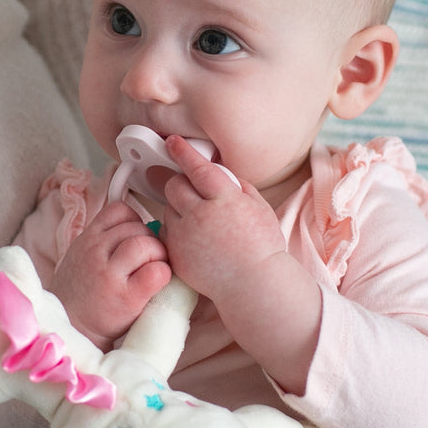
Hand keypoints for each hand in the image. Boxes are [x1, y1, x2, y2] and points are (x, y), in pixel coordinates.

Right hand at [50, 198, 169, 348]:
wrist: (71, 330)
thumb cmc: (82, 294)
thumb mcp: (81, 257)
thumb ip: (103, 240)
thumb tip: (145, 227)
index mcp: (87, 239)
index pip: (120, 210)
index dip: (136, 222)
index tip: (136, 241)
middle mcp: (96, 252)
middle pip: (139, 228)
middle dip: (151, 242)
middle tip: (149, 262)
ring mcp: (110, 274)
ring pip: (148, 245)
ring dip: (159, 257)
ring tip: (151, 273)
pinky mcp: (127, 297)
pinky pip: (157, 272)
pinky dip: (163, 275)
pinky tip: (154, 285)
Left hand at [161, 136, 319, 392]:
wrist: (254, 285)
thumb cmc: (262, 246)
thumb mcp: (259, 208)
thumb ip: (238, 186)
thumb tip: (220, 172)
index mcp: (224, 200)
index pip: (197, 168)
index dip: (183, 152)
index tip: (172, 142)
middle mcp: (200, 215)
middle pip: (174, 185)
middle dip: (180, 183)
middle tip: (192, 190)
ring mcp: (184, 235)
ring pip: (168, 208)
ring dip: (178, 207)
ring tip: (200, 222)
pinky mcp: (175, 253)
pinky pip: (166, 232)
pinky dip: (176, 230)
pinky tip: (194, 240)